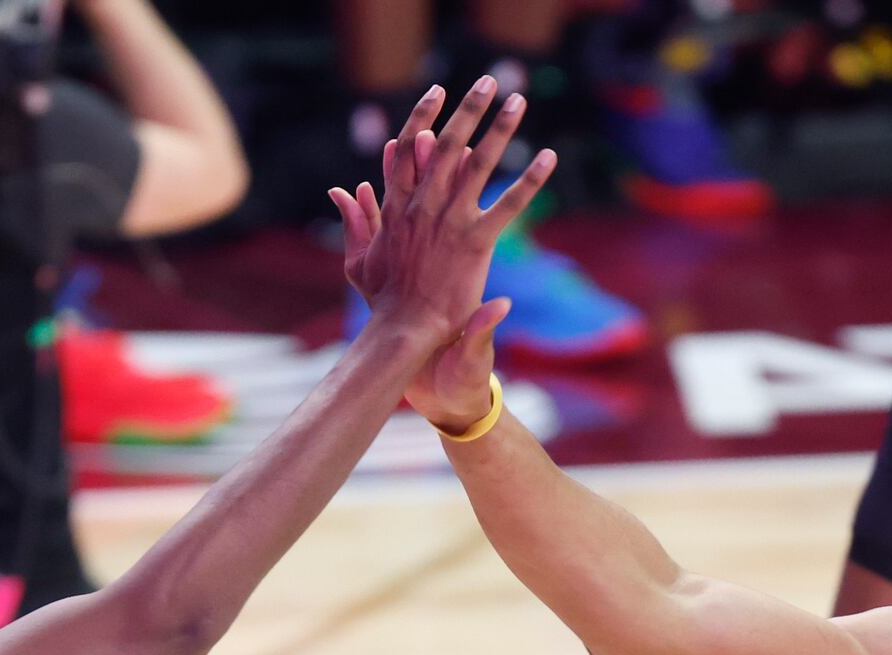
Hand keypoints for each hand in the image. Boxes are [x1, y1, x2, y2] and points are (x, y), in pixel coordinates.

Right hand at [327, 79, 554, 377]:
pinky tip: (549, 157)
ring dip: (500, 128)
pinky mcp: (474, 243)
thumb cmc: (385, 305)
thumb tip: (342, 189)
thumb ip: (355, 223)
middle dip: (467, 109)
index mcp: (398, 209)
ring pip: (477, 163)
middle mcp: (423, 208)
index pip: (408, 152)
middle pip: (445, 145)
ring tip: (518, 100)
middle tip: (487, 81)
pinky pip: (507, 205)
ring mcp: (449, 223)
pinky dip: (529, 180)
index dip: (422, 118)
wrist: (405, 336)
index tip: (437, 93)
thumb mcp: (360, 262)